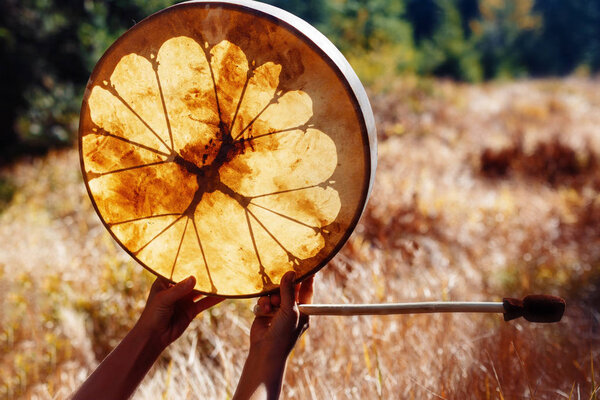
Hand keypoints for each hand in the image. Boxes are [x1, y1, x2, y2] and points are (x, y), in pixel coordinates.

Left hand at [72, 275, 222, 399]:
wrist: (153, 338)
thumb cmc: (152, 315)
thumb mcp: (164, 299)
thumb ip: (179, 290)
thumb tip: (194, 278)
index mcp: (165, 281)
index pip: (178, 268)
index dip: (188, 262)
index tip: (200, 252)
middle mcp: (176, 289)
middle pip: (191, 279)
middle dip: (202, 273)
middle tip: (216, 264)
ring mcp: (184, 299)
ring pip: (200, 291)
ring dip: (210, 286)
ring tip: (223, 278)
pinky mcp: (191, 310)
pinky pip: (204, 302)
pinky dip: (214, 299)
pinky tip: (224, 295)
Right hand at [251, 271, 313, 358]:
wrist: (265, 351)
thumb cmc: (284, 334)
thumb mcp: (291, 311)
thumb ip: (290, 291)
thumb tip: (291, 272)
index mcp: (304, 309)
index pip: (307, 289)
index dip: (307, 276)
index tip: (306, 262)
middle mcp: (292, 308)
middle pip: (289, 288)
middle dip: (283, 287)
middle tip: (280, 282)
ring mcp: (278, 310)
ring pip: (274, 292)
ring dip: (272, 297)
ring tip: (271, 305)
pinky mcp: (265, 312)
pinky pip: (264, 299)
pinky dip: (263, 304)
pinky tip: (264, 310)